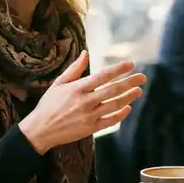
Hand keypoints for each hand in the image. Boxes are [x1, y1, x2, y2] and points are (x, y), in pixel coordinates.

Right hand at [19, 52, 145, 153]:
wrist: (41, 130)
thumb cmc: (49, 104)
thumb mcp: (59, 83)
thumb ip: (75, 68)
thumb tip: (86, 53)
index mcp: (78, 88)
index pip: (103, 75)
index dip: (118, 69)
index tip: (131, 64)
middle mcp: (85, 101)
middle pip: (113, 90)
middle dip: (130, 82)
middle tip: (142, 77)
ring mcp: (89, 116)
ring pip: (115, 105)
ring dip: (129, 97)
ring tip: (138, 91)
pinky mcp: (91, 128)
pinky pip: (110, 120)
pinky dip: (121, 114)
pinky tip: (127, 108)